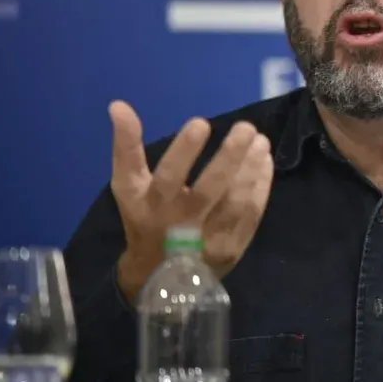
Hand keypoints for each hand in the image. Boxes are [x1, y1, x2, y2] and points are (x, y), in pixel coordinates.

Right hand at [108, 100, 273, 301]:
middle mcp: (181, 223)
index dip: (184, 150)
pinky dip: (262, 185)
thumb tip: (118, 105)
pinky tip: (264, 161)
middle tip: (246, 128)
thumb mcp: (128, 186)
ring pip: (237, 201)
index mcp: (152, 205)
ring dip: (251, 169)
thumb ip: (126, 146)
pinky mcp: (233, 246)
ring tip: (260, 140)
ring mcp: (210, 238)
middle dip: (230, 157)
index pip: (169, 176)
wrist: (159, 276)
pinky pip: (252, 213)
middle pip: (210, 189)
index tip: (201, 122)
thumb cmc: (143, 218)